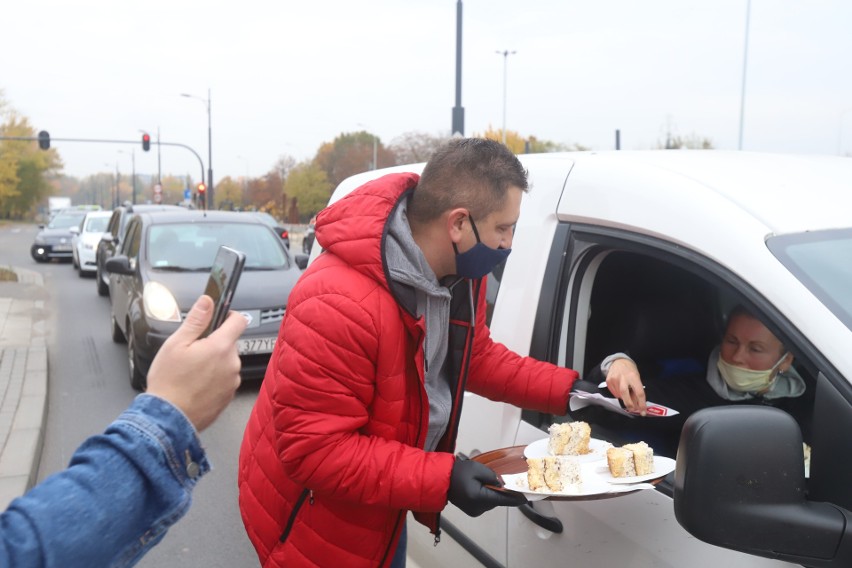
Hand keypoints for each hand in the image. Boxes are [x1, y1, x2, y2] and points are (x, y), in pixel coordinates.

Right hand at [146, 295, 247, 430]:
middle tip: (192, 352)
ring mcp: (232, 381)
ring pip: (227, 362)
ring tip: (191, 372)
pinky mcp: (229, 396)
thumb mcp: (176, 344)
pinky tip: (196, 384)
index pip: (239, 321)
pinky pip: (225, 379)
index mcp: (221, 347)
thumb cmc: (169, 382)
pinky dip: (214, 379)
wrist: (169, 418)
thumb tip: (207, 302)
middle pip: (230, 343)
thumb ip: (196, 320)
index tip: (219, 317)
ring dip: (214, 362)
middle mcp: (232, 364)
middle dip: (214, 343)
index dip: (229, 316)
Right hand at [447, 459, 527, 516]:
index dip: (516, 498)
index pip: (503, 500)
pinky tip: (480, 486)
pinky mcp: (472, 511)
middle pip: (498, 501)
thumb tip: (502, 483)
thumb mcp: (476, 468)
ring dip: (493, 492)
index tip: (526, 497)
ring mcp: (475, 511)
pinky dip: (486, 495)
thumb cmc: (457, 472)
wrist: (441, 480)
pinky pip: (485, 503)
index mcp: (479, 498)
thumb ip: (492, 475)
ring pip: (492, 502)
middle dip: (501, 490)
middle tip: (500, 479)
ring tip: (484, 480)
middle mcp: (478, 508)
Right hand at [605, 358, 647, 415]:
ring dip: (624, 399)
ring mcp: (614, 379)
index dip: (642, 404)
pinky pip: (614, 393)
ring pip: (619, 395)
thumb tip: (638, 404)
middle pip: (625, 394)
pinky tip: (620, 391)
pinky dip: (618, 395)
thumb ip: (637, 390)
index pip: (639, 392)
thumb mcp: (637, 378)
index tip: (643, 412)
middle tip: (632, 410)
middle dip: (629, 404)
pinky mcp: (608, 381)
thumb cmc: (630, 370)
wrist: (618, 361)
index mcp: (633, 376)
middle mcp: (623, 378)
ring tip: (627, 396)